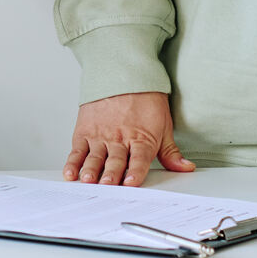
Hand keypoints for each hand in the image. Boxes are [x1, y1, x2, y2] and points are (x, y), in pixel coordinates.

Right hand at [62, 93, 195, 186]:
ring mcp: (100, 135)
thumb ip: (171, 152)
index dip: (135, 171)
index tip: (131, 183)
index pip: (139, 158)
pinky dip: (73, 162)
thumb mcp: (164, 126)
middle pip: (115, 160)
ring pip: (95, 156)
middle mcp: (120, 138)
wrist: (124, 73)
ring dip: (91, 170)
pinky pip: (78, 150)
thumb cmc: (145, 101)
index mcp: (141, 139)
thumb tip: (186, 168)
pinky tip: (70, 173)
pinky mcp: (85, 131)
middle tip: (107, 184)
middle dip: (111, 174)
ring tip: (88, 180)